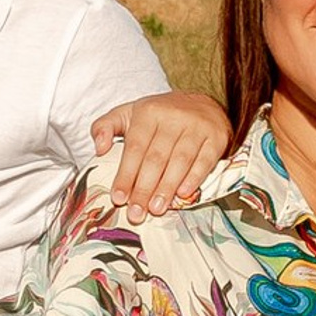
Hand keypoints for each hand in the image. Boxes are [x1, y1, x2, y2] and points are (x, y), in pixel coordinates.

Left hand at [92, 89, 228, 217]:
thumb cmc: (161, 116)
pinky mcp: (216, 137)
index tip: (119, 198)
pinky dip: (194, 178)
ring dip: (167, 188)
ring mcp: (196, 127)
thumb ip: (105, 127)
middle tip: (136, 213)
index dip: (126, 175)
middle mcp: (173, 118)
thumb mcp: (129, 113)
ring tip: (156, 209)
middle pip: (156, 158)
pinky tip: (183, 194)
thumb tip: (99, 149)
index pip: (135, 148)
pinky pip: (204, 160)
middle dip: (144, 188)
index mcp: (148, 113)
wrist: (203, 102)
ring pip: (180, 161)